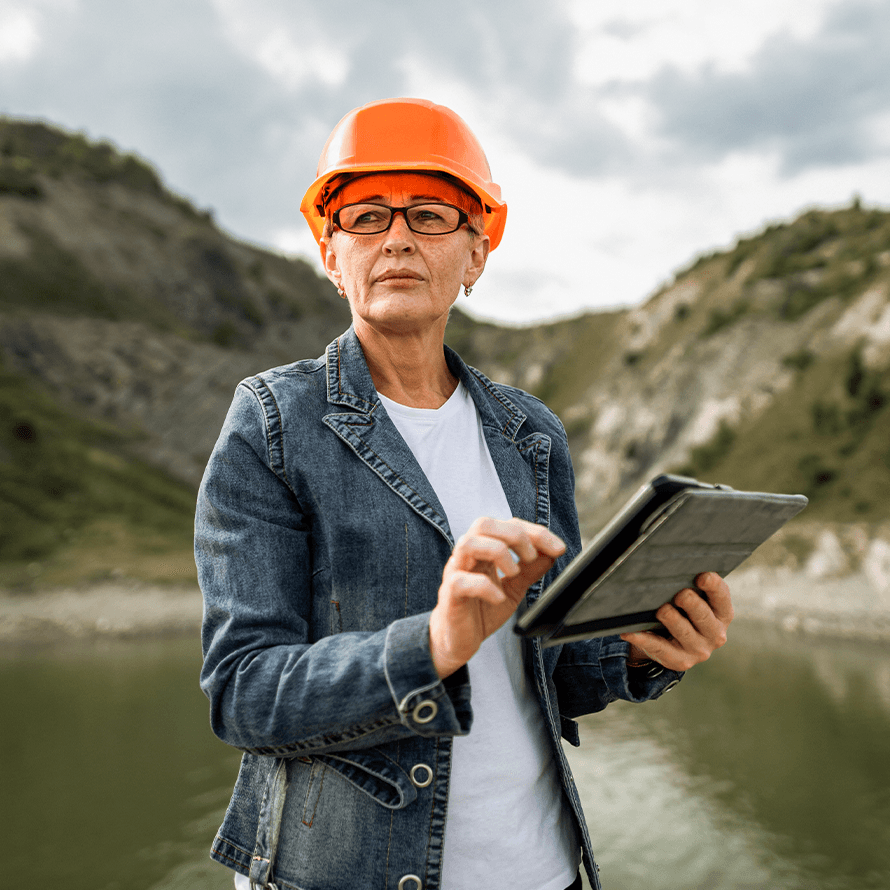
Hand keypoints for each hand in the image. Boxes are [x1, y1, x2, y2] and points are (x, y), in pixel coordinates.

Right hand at [429, 517, 565, 677]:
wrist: (459, 641)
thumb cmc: (483, 609)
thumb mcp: (514, 587)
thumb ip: (531, 569)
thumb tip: (552, 552)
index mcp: (484, 549)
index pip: (507, 525)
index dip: (535, 532)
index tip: (558, 548)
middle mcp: (467, 556)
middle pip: (484, 524)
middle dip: (515, 536)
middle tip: (531, 558)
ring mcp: (456, 572)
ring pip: (468, 544)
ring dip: (498, 552)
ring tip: (514, 573)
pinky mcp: (450, 594)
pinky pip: (461, 581)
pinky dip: (484, 586)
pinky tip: (498, 598)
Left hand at [621, 572, 733, 672]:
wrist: (676, 644)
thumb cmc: (685, 612)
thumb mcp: (696, 600)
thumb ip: (692, 586)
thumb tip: (670, 567)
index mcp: (721, 614)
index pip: (721, 598)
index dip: (713, 586)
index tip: (702, 576)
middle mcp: (715, 634)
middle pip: (704, 616)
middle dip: (692, 604)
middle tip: (681, 594)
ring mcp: (698, 650)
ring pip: (684, 632)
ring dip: (672, 620)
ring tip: (661, 610)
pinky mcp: (679, 661)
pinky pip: (657, 647)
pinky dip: (642, 638)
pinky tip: (629, 631)